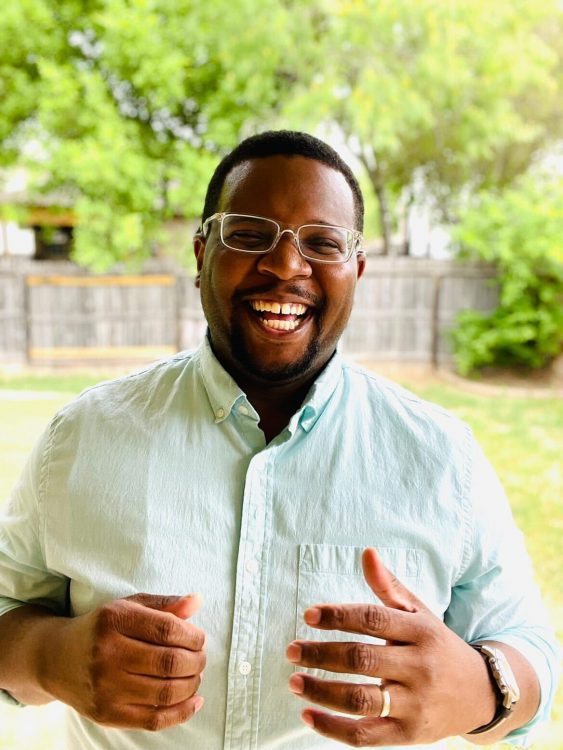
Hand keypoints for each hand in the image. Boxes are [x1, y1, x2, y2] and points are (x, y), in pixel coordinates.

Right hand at [40, 593, 205, 730]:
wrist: (55, 659)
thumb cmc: (101, 629)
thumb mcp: (127, 607)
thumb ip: (163, 605)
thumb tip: (198, 601)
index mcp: (113, 620)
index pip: (167, 629)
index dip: (193, 636)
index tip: (199, 638)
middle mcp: (107, 654)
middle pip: (169, 662)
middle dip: (196, 661)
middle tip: (201, 658)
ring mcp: (105, 688)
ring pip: (165, 692)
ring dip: (192, 685)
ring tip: (196, 675)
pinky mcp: (106, 714)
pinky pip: (154, 720)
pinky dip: (182, 712)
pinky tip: (194, 701)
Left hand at [286, 548, 496, 746]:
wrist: (481, 693)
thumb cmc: (438, 645)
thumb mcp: (420, 613)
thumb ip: (389, 586)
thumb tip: (366, 553)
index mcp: (420, 632)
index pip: (373, 619)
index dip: (338, 615)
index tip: (309, 615)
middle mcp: (419, 667)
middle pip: (361, 659)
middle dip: (321, 654)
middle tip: (291, 650)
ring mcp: (414, 704)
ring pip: (360, 699)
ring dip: (321, 691)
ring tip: (294, 681)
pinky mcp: (408, 735)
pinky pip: (365, 735)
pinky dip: (333, 728)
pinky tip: (308, 714)